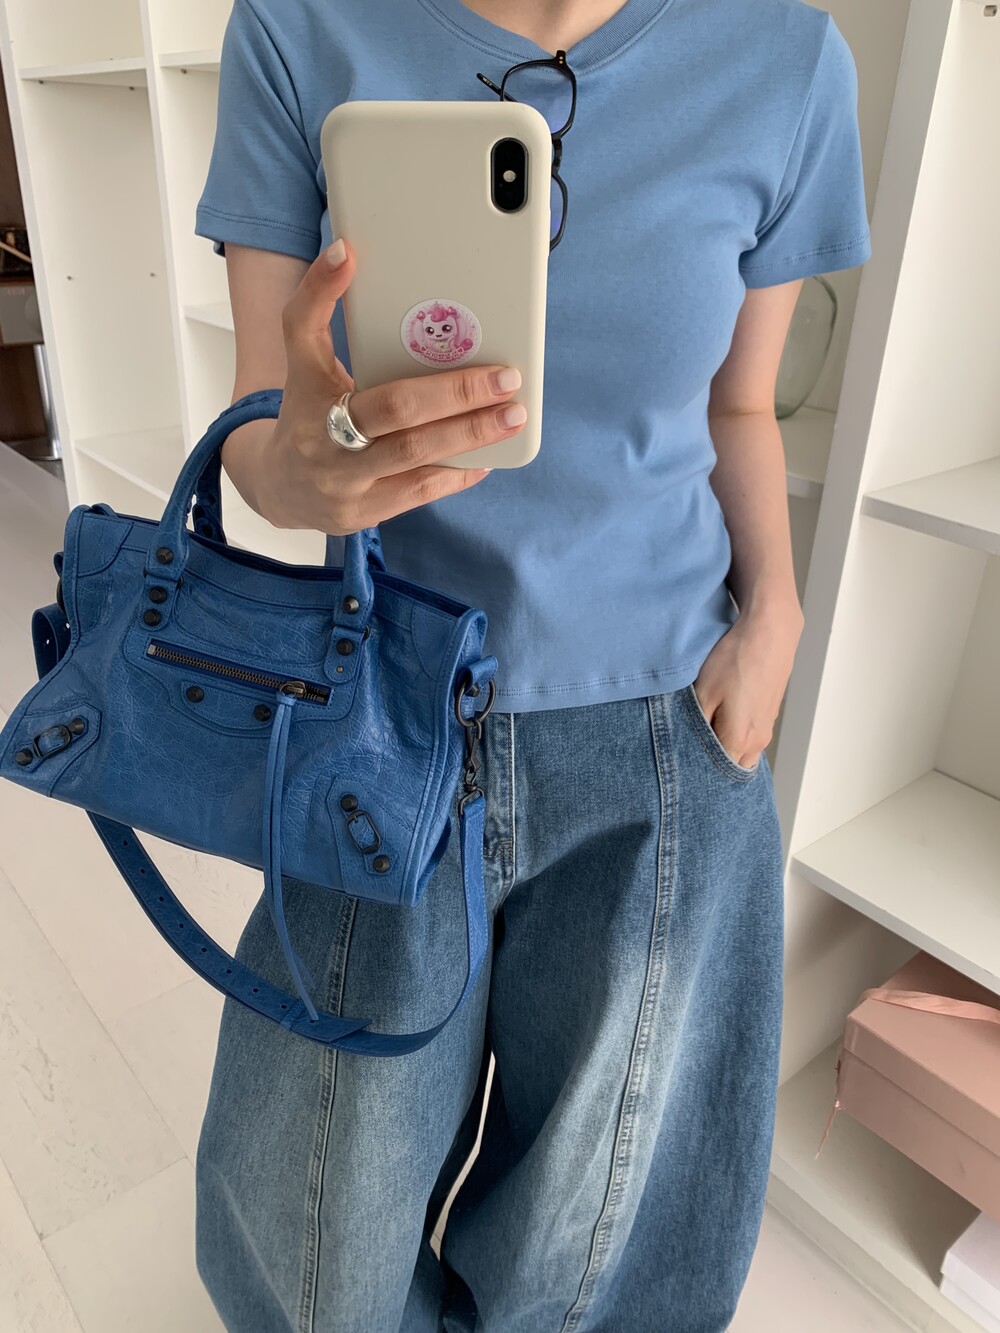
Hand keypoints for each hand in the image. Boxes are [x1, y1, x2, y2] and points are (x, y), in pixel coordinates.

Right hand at [252, 239, 527, 533]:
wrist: (280, 487)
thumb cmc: (306, 414)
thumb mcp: (302, 361)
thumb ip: (316, 307)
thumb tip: (346, 253)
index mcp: (309, 395)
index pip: (313, 339)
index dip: (329, 298)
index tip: (359, 264)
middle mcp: (326, 444)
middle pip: (398, 416)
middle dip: (458, 396)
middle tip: (508, 379)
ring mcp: (345, 485)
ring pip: (417, 459)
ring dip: (471, 437)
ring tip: (512, 416)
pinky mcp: (365, 513)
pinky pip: (421, 493)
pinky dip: (457, 471)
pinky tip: (488, 455)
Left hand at [690, 604, 803, 768]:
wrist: (769, 632)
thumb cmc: (735, 660)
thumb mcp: (703, 692)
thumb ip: (695, 725)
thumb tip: (689, 745)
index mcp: (740, 740)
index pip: (719, 772)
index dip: (700, 769)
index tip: (685, 761)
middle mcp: (758, 740)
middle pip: (733, 766)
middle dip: (714, 762)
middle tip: (692, 745)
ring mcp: (766, 725)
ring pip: (744, 749)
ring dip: (726, 744)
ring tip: (707, 725)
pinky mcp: (769, 711)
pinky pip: (751, 732)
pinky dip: (737, 730)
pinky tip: (724, 711)